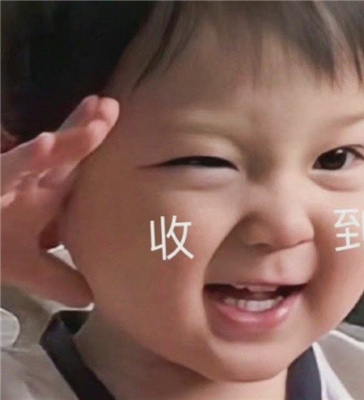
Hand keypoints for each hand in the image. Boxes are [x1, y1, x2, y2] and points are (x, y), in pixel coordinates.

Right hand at [1, 95, 118, 306]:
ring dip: (63, 141)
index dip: (96, 144)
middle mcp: (25, 183)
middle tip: (111, 107)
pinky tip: (38, 147)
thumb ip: (57, 279)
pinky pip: (1, 171)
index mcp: (42, 194)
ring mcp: (3, 182)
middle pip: (61, 152)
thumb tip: (91, 298)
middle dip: (85, 128)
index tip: (118, 124)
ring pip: (33, 158)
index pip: (75, 165)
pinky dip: (20, 161)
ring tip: (94, 125)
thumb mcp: (24, 265)